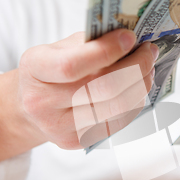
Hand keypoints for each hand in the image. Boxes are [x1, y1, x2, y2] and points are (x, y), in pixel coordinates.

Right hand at [0, 29, 157, 166]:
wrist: (31, 107)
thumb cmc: (52, 70)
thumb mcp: (60, 47)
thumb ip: (91, 42)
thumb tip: (132, 39)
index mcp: (35, 70)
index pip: (72, 66)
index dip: (107, 51)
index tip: (130, 38)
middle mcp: (43, 103)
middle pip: (103, 89)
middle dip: (135, 67)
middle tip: (149, 51)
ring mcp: (61, 127)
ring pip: (117, 108)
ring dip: (141, 84)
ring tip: (147, 67)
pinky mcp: (79, 141)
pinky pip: (119, 121)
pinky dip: (135, 100)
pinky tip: (138, 86)